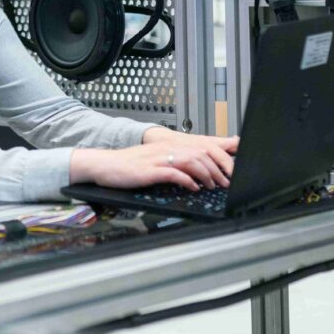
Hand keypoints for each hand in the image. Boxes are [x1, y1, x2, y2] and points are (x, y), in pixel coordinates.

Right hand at [70, 128, 239, 190]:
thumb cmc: (128, 165)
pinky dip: (188, 181)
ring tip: (211, 185)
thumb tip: (194, 172)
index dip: (219, 158)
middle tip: (224, 182)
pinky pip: (175, 173)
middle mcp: (166, 149)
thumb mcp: (154, 160)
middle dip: (218, 168)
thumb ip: (174, 162)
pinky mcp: (150, 170)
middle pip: (201, 153)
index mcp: (169, 145)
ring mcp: (158, 159)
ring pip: (192, 161)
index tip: (229, 171)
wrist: (105, 164)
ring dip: (206, 174)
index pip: (202, 146)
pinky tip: (193, 187)